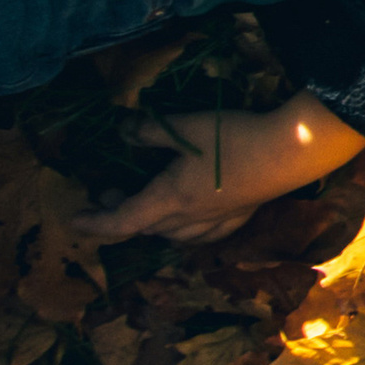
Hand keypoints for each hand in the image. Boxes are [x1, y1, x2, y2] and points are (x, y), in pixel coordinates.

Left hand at [69, 91, 364, 243]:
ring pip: (176, 236)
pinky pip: (206, 235)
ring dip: (154, 226)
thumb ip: (149, 131)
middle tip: (111, 193)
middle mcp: (189, 217)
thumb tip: (121, 131)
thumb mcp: (186, 127)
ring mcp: (217, 220)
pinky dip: (189, 231)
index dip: (94, 222)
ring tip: (150, 209)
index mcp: (169, 199)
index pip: (121, 221)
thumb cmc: (233, 138)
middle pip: (146, 228)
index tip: (74, 219)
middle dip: (122, 215)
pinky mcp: (241, 215)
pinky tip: (196, 220)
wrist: (289, 151)